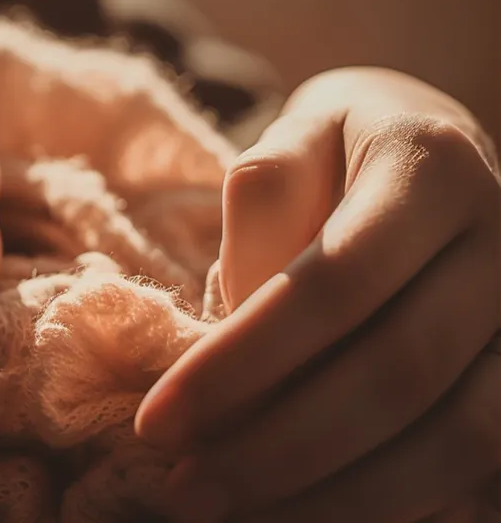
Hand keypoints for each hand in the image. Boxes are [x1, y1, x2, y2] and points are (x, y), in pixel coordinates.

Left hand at [133, 67, 500, 521]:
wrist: (426, 144)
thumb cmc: (334, 151)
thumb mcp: (289, 141)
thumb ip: (261, 212)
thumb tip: (235, 326)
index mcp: (434, 165)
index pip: (336, 282)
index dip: (244, 362)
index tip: (158, 421)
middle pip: (398, 372)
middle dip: (279, 447)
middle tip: (183, 490)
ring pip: (455, 436)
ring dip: (337, 496)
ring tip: (230, 512)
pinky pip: (477, 463)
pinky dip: (390, 501)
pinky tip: (305, 513)